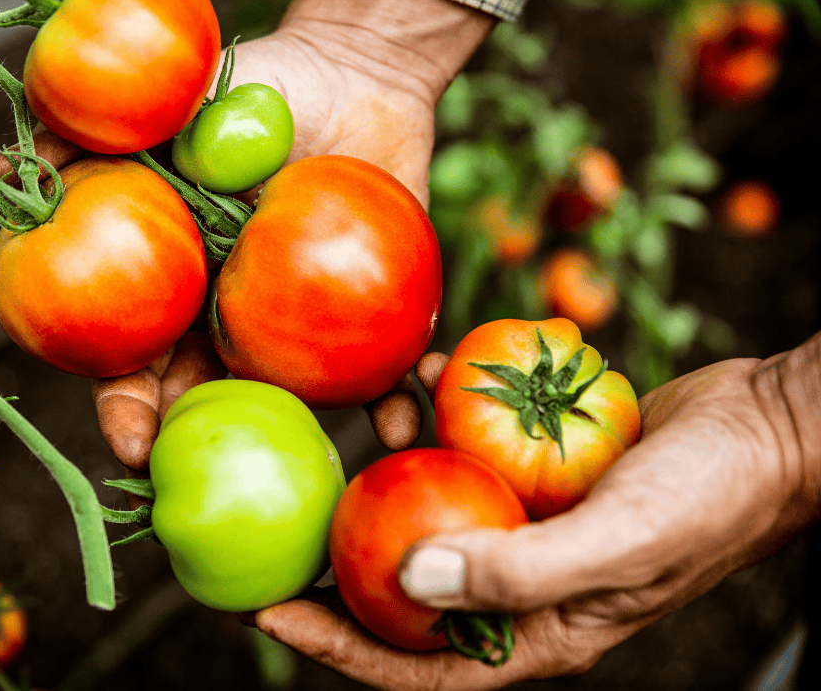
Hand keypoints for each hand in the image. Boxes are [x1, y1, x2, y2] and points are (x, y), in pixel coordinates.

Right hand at [88, 0, 494, 470]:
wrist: (355, 74)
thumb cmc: (258, 89)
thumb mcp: (169, 108)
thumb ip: (94, 137)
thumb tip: (11, 165)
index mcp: (177, 288)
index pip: (134, 364)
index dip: (126, 410)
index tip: (132, 443)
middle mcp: (231, 319)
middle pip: (206, 404)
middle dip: (202, 452)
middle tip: (216, 483)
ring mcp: (297, 325)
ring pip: (288, 404)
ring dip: (299, 443)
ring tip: (316, 465)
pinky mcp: (366, 316)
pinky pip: (379, 371)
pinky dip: (391, 402)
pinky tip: (402, 423)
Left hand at [252, 336, 820, 689]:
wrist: (774, 425)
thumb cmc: (714, 497)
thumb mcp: (617, 543)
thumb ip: (516, 571)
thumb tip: (408, 581)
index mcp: (538, 628)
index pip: (417, 661)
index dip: (336, 645)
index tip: (265, 613)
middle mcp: (522, 581)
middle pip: (408, 585)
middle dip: (342, 556)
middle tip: (282, 519)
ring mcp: (527, 520)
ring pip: (433, 502)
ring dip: (398, 457)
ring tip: (381, 409)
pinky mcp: (537, 466)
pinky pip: (468, 443)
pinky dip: (444, 409)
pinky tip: (430, 373)